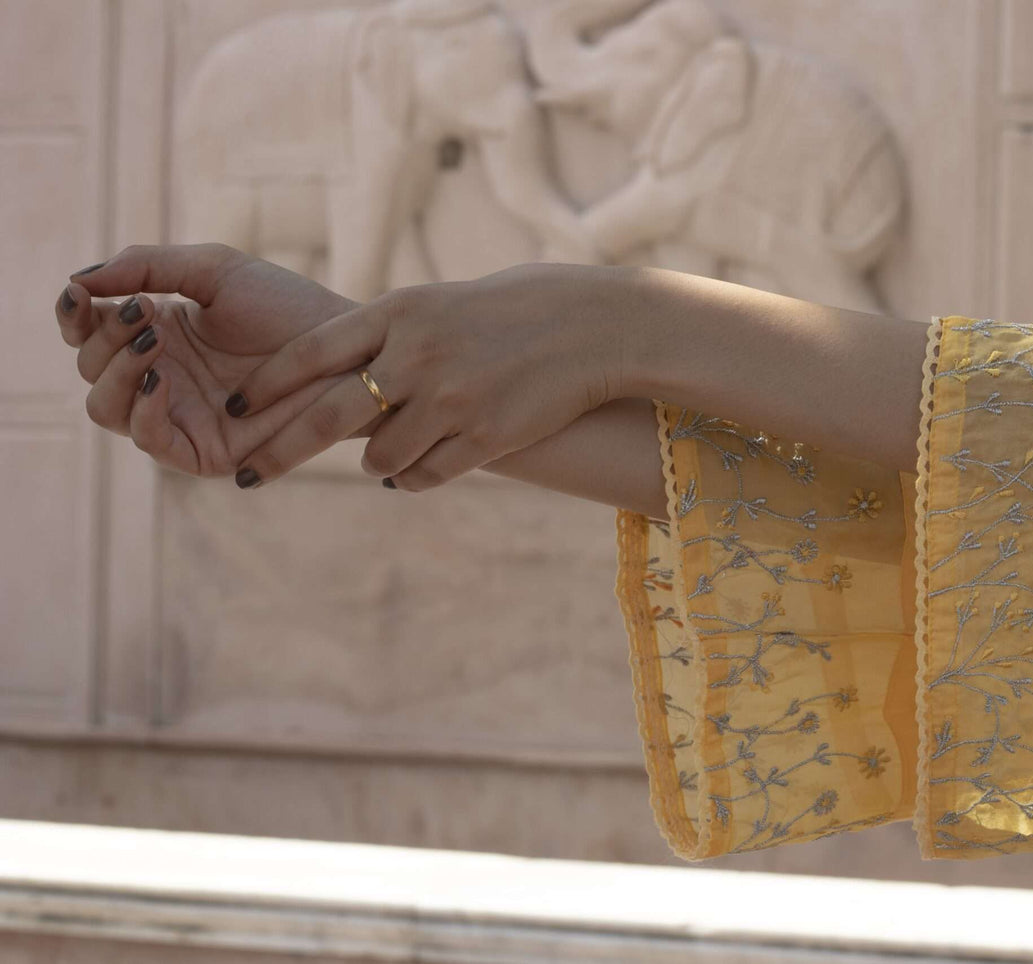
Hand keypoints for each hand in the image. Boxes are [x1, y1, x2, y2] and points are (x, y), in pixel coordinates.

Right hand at [58, 243, 381, 477]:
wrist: (347, 347)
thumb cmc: (290, 307)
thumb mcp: (214, 271)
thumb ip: (146, 266)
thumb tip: (78, 282)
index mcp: (157, 335)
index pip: (91, 332)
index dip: (73, 315)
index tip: (77, 293)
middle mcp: (162, 378)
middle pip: (92, 369)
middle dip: (102, 338)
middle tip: (145, 312)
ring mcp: (180, 416)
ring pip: (107, 407)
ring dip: (116, 369)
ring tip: (152, 337)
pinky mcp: (204, 450)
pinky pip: (150, 441)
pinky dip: (142, 408)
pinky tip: (160, 376)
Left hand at [225, 262, 624, 490]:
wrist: (595, 327)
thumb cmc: (518, 307)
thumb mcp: (442, 302)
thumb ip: (391, 331)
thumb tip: (340, 365)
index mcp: (400, 312)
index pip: (310, 353)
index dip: (265, 385)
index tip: (234, 407)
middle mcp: (417, 356)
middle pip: (328, 415)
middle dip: (281, 448)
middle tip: (249, 472)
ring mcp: (452, 400)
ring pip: (381, 457)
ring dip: (375, 463)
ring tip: (387, 456)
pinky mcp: (486, 437)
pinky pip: (426, 476)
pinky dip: (414, 478)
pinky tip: (419, 469)